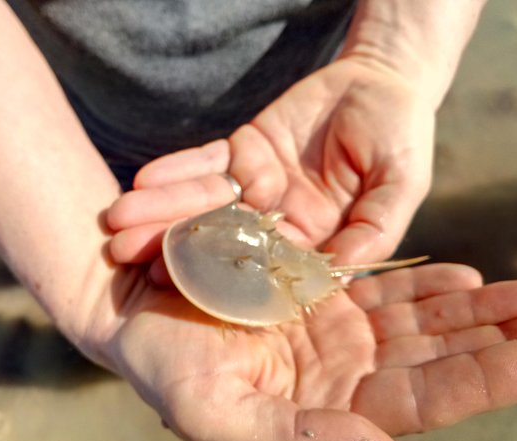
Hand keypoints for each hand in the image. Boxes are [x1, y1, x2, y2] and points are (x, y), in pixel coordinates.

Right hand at [94, 263, 516, 440]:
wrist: (137, 313)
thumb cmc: (167, 367)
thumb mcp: (219, 412)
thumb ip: (293, 438)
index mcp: (331, 406)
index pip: (428, 395)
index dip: (488, 376)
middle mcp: (343, 370)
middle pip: (439, 355)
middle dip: (500, 338)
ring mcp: (335, 328)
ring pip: (420, 318)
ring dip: (475, 307)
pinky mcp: (318, 292)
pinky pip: (383, 286)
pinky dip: (424, 281)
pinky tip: (464, 274)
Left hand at [107, 58, 433, 270]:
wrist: (380, 80)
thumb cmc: (400, 135)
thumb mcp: (401, 182)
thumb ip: (376, 227)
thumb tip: (342, 274)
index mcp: (315, 241)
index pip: (262, 264)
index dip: (219, 275)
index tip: (175, 283)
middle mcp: (280, 220)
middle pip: (219, 237)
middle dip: (170, 243)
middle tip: (120, 252)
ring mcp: (258, 184)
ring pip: (203, 201)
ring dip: (159, 207)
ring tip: (114, 218)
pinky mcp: (244, 151)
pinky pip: (206, 161)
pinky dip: (176, 168)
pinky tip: (142, 179)